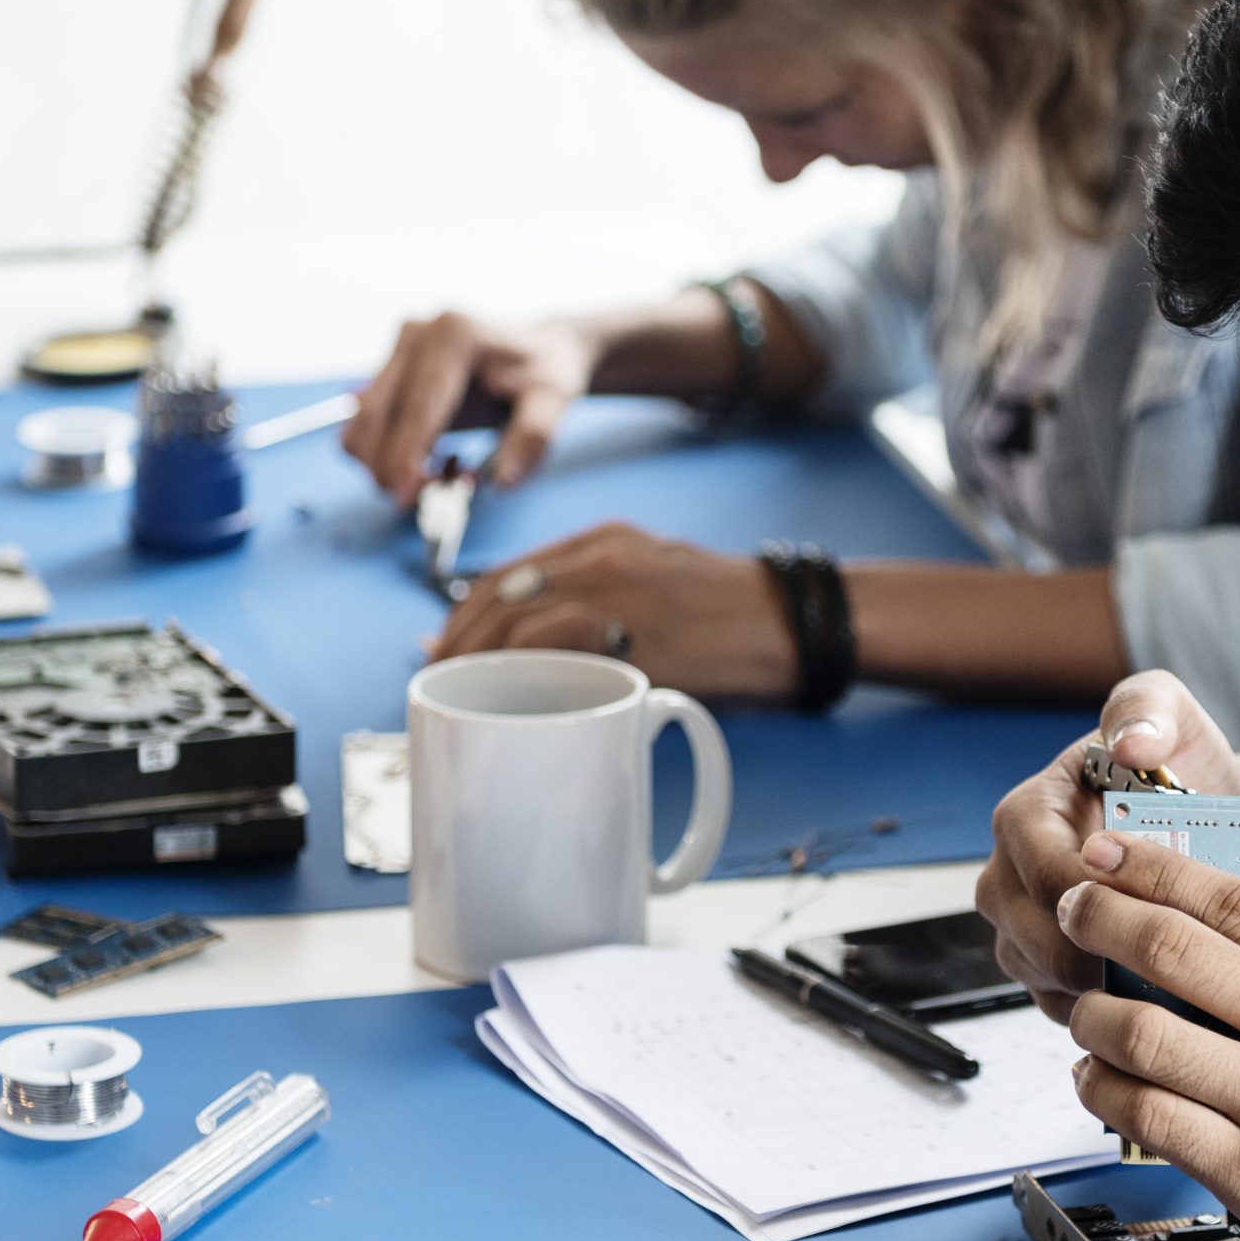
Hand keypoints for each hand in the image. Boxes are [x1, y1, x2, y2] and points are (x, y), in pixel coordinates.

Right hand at [343, 312, 599, 505]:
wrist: (538, 350)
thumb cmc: (544, 374)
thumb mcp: (554, 402)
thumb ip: (531, 439)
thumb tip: (500, 482)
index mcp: (455, 336)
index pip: (417, 407)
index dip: (404, 456)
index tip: (403, 496)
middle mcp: (417, 335)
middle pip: (376, 416)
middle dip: (389, 468)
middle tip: (428, 497)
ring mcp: (397, 349)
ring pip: (362, 423)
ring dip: (385, 464)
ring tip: (440, 473)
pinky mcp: (388, 368)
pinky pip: (367, 423)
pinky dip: (386, 452)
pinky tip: (428, 458)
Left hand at [432, 523, 799, 701]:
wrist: (799, 621)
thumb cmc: (737, 615)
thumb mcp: (664, 581)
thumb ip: (609, 600)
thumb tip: (552, 651)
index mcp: (607, 541)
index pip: (509, 572)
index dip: (465, 613)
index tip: (443, 646)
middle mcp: (603, 558)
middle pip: (498, 595)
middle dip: (457, 643)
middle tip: (440, 682)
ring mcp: (619, 594)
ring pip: (516, 620)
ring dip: (478, 664)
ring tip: (464, 698)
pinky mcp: (639, 636)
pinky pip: (558, 648)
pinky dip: (522, 672)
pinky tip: (508, 697)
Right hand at [974, 671, 1239, 1023]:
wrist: (1201, 814)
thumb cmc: (1177, 764)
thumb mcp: (1169, 715)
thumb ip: (1147, 709)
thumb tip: (1132, 741)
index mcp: (1025, 815)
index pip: (1039, 867)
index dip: (1089, 894)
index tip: (1147, 906)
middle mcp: (1007, 874)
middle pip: (1027, 934)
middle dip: (1091, 953)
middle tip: (1159, 963)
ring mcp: (1020, 926)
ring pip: (1038, 977)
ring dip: (1095, 991)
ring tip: (1159, 987)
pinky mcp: (1043, 969)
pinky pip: (1056, 1005)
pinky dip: (1099, 1013)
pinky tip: (1149, 1004)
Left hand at [1055, 829, 1239, 1240]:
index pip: (1235, 900)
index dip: (1158, 866)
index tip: (1115, 849)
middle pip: (1172, 949)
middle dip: (1102, 915)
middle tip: (1073, 904)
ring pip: (1143, 1036)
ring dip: (1094, 1015)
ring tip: (1079, 1007)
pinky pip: (1152, 1122)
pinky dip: (1108, 1098)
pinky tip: (1097, 1088)